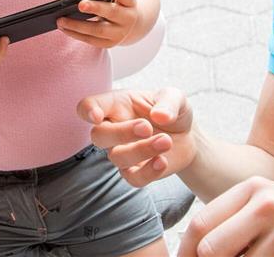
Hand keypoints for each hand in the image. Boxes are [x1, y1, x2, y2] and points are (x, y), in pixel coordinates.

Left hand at [57, 0, 141, 47]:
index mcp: (130, 1)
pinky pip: (91, 40)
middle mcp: (129, 18)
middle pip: (112, 12)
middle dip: (96, 8)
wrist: (127, 22)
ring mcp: (120, 33)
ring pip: (98, 29)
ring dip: (78, 25)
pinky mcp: (110, 44)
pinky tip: (64, 28)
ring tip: (61, 20)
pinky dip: (76, 34)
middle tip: (80, 4)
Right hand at [77, 87, 196, 186]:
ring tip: (166, 141)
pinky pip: (133, 178)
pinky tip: (163, 161)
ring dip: (141, 150)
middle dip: (120, 133)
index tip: (96, 116)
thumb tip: (159, 116)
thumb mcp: (176, 97)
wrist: (186, 136)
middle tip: (147, 127)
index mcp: (117, 104)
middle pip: (98, 135)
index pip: (89, 106)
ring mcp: (122, 151)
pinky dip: (148, 172)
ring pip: (117, 157)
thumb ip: (168, 102)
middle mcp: (113, 128)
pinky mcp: (135, 171)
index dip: (87, 110)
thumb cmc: (172, 110)